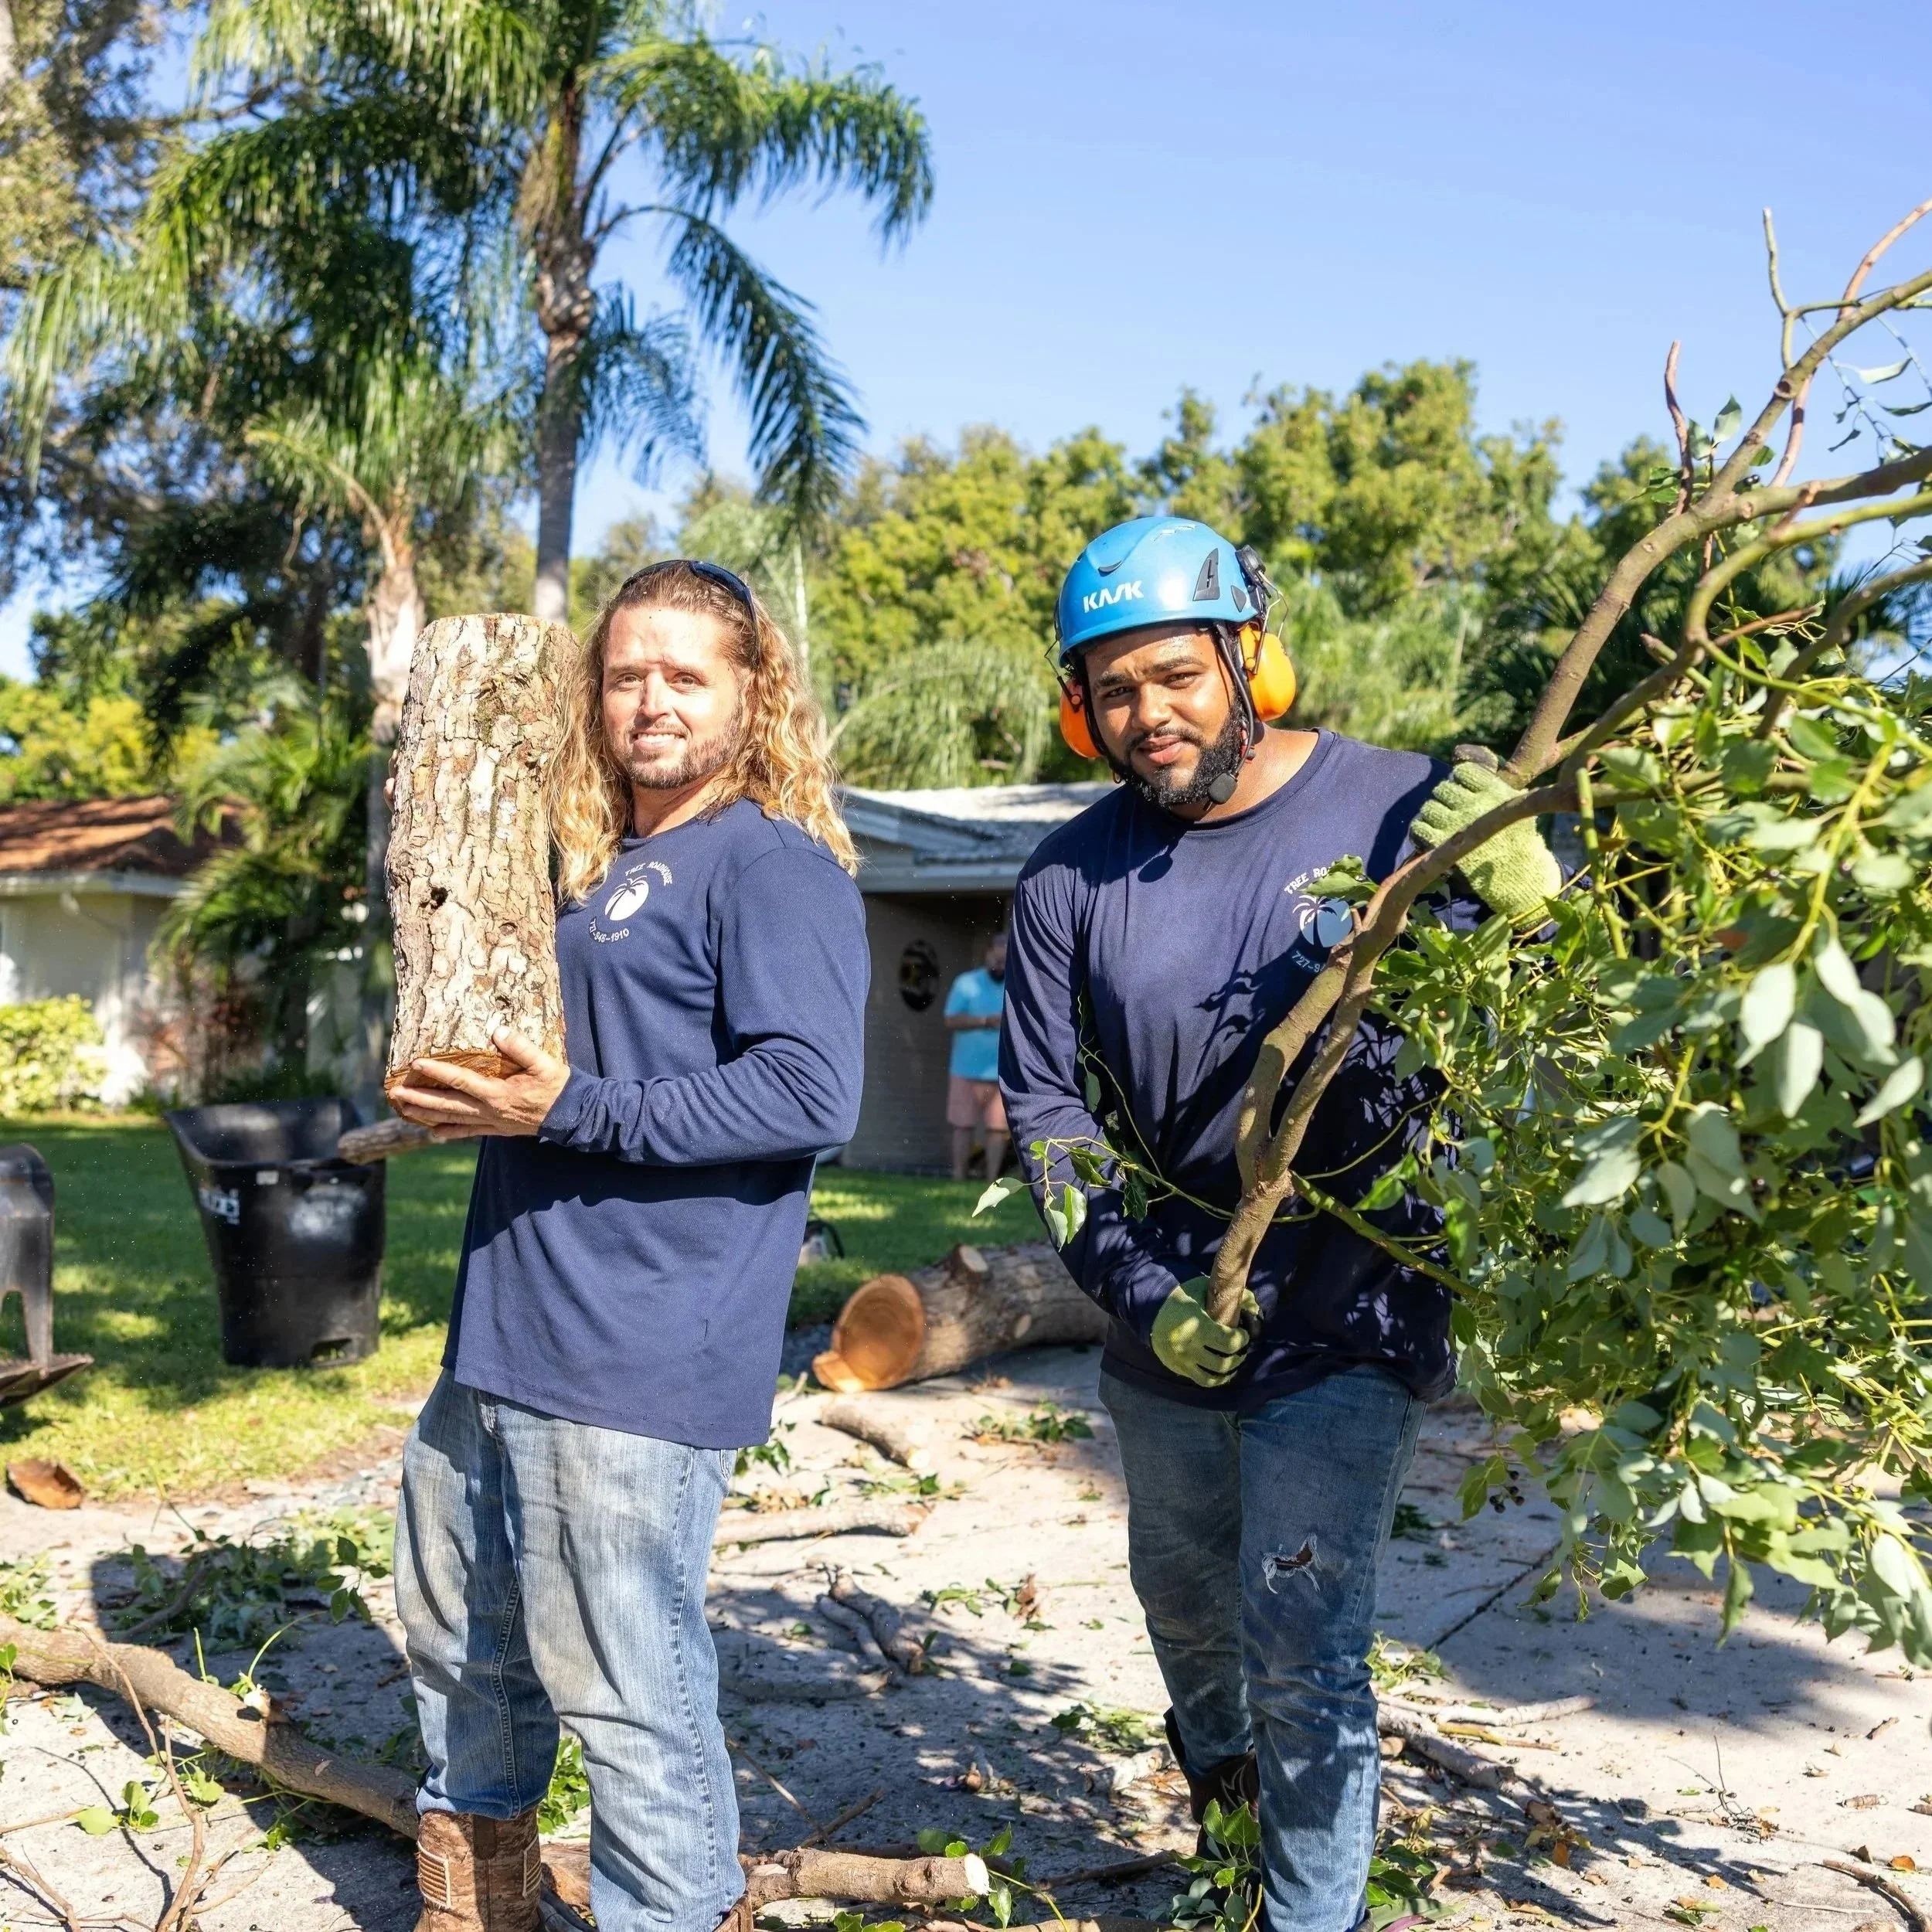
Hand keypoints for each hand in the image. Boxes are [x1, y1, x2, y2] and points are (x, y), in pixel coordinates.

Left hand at [388, 1028, 571, 1140]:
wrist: (573, 1116)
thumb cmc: (559, 1086)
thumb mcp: (545, 1063)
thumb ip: (521, 1048)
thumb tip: (497, 1031)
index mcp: (499, 1093)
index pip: (461, 1081)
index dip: (437, 1072)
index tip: (416, 1063)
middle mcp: (490, 1110)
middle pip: (448, 1105)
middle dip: (420, 1098)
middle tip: (395, 1093)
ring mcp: (492, 1122)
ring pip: (453, 1119)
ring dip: (426, 1114)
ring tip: (403, 1109)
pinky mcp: (498, 1128)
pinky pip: (468, 1132)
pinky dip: (450, 1133)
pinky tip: (433, 1134)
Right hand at [1150, 1277, 1259, 1387]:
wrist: (1152, 1311)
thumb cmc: (1182, 1299)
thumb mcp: (1202, 1289)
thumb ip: (1227, 1294)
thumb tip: (1252, 1305)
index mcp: (1197, 1326)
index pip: (1228, 1342)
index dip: (1242, 1340)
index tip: (1244, 1333)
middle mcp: (1189, 1347)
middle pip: (1223, 1363)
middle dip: (1238, 1357)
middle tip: (1242, 1348)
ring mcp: (1183, 1361)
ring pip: (1212, 1377)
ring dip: (1228, 1372)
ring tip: (1234, 1361)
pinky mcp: (1179, 1368)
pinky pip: (1201, 1381)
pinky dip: (1215, 1378)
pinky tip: (1222, 1370)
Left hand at [1408, 758, 1561, 925]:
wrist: (1517, 874)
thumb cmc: (1519, 841)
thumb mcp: (1517, 808)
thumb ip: (1498, 789)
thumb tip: (1486, 770)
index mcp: (1493, 791)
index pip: (1464, 772)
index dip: (1459, 779)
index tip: (1462, 789)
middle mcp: (1473, 804)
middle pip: (1443, 789)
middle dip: (1444, 797)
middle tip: (1450, 808)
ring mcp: (1456, 824)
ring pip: (1429, 807)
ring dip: (1431, 813)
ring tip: (1439, 822)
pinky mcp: (1443, 844)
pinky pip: (1419, 828)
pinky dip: (1420, 829)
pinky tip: (1429, 834)